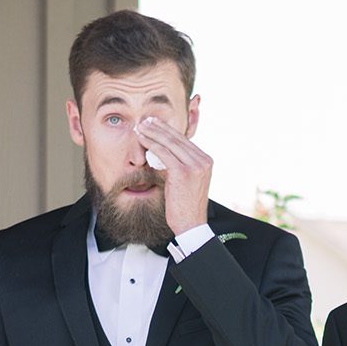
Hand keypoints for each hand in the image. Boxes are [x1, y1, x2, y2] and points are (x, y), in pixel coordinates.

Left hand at [133, 116, 211, 237]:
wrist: (191, 225)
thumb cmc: (185, 206)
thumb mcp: (186, 182)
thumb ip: (180, 166)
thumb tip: (162, 154)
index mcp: (205, 161)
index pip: (184, 140)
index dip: (168, 130)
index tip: (155, 124)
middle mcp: (203, 160)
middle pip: (177, 138)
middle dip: (159, 127)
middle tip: (145, 120)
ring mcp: (195, 165)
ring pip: (170, 143)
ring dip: (153, 133)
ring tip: (141, 126)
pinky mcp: (183, 172)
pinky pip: (164, 153)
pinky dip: (151, 144)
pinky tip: (142, 139)